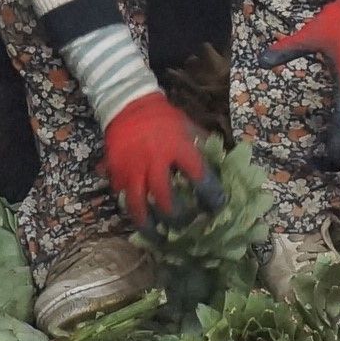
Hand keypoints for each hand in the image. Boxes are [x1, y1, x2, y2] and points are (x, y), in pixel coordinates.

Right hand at [103, 92, 214, 225]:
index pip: (198, 176)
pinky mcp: (115, 172)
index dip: (210, 194)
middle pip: (165, 198)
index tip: (218, 207)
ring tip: (157, 237)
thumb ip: (204, 148)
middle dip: (177, 217)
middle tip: (185, 226)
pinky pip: (121, 196)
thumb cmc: (164, 118)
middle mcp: (153, 161)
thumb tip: (224, 168)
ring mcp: (131, 168)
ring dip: (148, 225)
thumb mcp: (188, 128)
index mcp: (177, 148)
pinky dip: (131, 208)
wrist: (129, 104)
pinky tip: (140, 217)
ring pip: (137, 205)